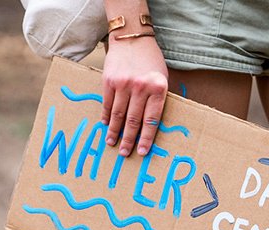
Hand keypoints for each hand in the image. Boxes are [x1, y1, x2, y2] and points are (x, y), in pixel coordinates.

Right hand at [101, 33, 167, 156]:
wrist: (132, 38)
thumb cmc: (150, 60)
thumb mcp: (162, 78)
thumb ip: (158, 99)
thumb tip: (151, 125)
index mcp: (158, 88)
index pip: (151, 120)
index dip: (146, 138)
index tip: (142, 152)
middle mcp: (140, 87)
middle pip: (133, 121)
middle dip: (128, 140)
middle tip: (125, 153)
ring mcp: (123, 84)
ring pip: (118, 115)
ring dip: (114, 132)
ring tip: (112, 143)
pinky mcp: (109, 80)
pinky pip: (107, 104)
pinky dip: (106, 117)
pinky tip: (106, 126)